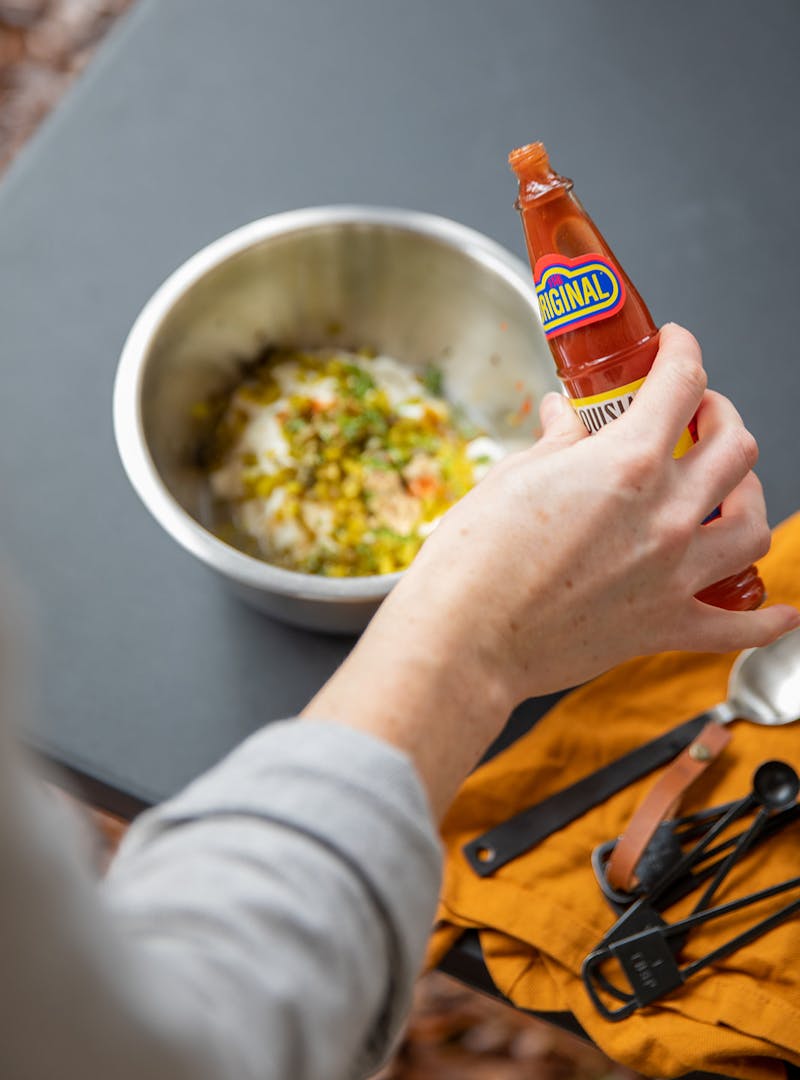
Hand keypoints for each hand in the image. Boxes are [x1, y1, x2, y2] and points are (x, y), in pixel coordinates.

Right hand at [305, 324, 799, 816]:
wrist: (465, 641)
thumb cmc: (473, 562)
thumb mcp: (511, 478)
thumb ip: (554, 443)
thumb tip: (562, 416)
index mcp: (625, 464)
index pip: (679, 385)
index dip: (682, 351)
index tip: (674, 345)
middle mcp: (665, 514)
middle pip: (735, 447)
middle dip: (722, 415)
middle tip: (699, 413)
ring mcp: (673, 575)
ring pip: (754, 525)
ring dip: (751, 495)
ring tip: (732, 489)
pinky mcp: (664, 628)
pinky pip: (739, 627)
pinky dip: (766, 619)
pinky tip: (777, 610)